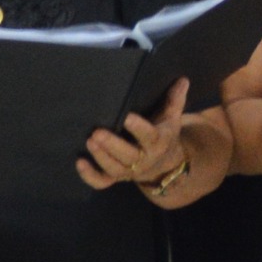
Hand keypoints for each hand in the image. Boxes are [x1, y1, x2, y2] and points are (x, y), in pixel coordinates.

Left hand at [80, 82, 197, 194]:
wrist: (165, 164)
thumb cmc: (164, 134)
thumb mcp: (172, 118)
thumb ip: (175, 99)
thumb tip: (182, 80)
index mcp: (158, 142)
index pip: (149, 136)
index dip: (138, 128)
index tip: (127, 117)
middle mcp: (144, 159)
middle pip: (129, 156)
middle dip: (112, 145)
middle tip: (97, 132)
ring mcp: (129, 171)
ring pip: (114, 169)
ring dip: (101, 157)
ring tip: (89, 141)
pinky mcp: (116, 178)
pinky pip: (102, 182)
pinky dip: (89, 175)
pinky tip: (79, 162)